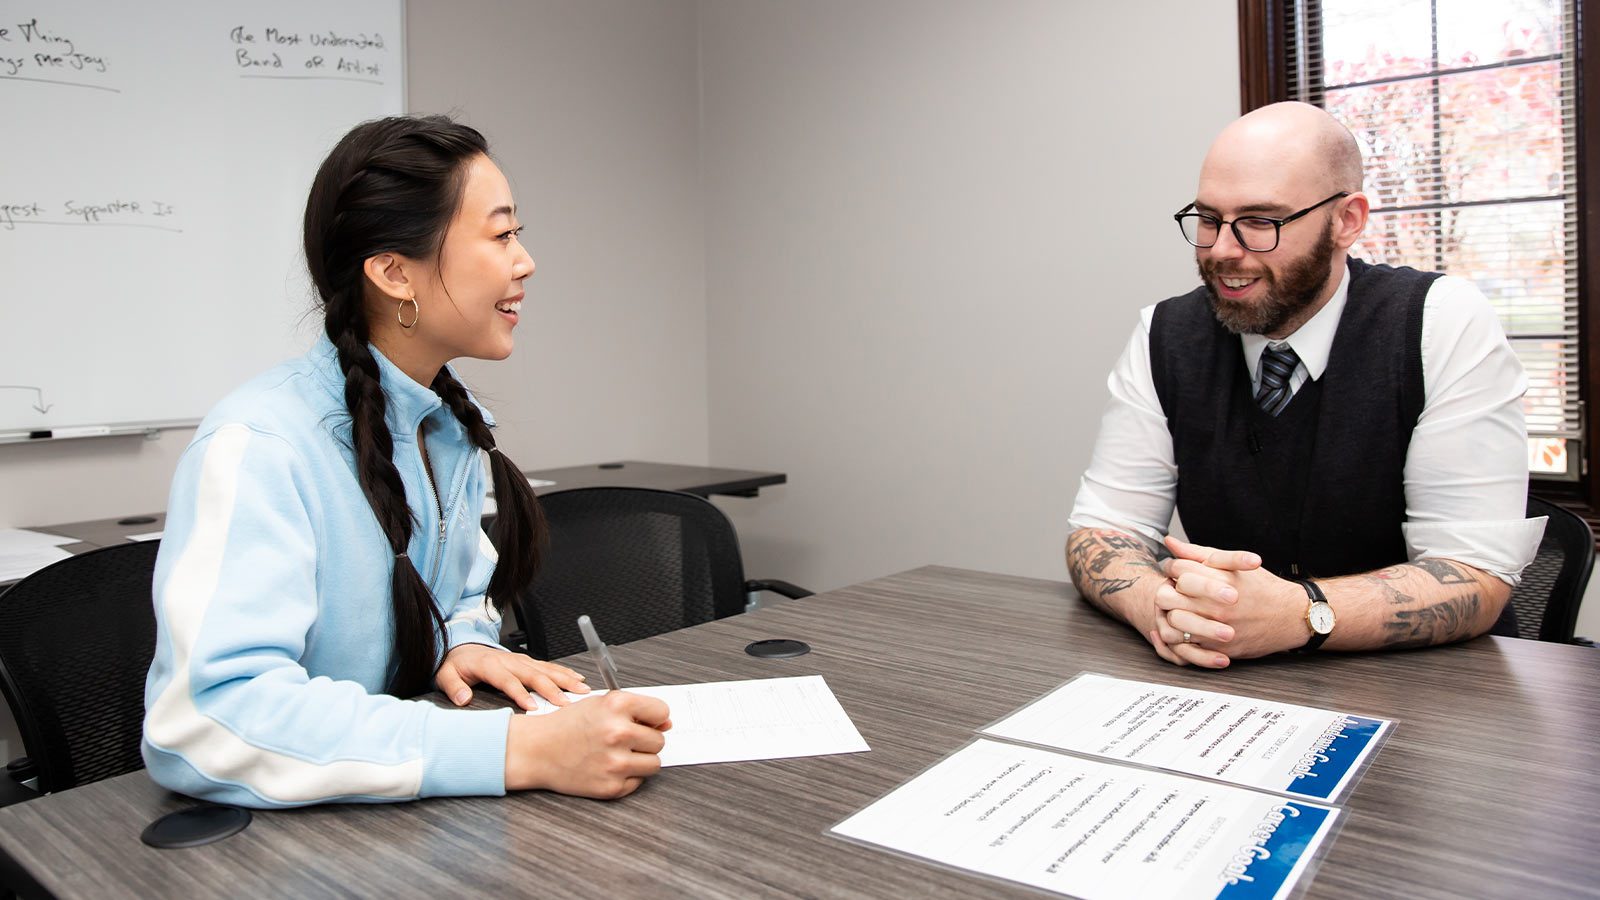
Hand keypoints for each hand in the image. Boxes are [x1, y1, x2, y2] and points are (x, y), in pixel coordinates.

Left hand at [435, 643, 588, 710]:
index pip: (507, 680)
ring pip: (545, 669)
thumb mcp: (445, 675)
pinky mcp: (526, 661)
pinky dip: (564, 672)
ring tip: (582, 690)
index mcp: (489, 665)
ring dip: (564, 679)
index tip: (533, 706)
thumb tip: (463, 699)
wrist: (461, 648)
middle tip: (566, 703)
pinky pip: (548, 666)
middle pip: (533, 674)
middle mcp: (508, 660)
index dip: (520, 693)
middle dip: (552, 688)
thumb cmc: (455, 665)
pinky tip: (577, 678)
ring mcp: (520, 659)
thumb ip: (453, 687)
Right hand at [506, 691, 671, 797]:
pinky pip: (638, 781)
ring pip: (654, 763)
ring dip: (640, 759)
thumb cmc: (568, 725)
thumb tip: (667, 725)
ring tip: (617, 754)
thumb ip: (636, 711)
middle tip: (622, 740)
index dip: (654, 718)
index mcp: (617, 705)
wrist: (537, 750)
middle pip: (660, 740)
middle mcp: (618, 732)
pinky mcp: (611, 787)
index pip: (662, 712)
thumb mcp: (601, 704)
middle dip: (645, 740)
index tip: (645, 721)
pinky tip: (607, 767)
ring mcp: (615, 762)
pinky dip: (627, 776)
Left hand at [1153, 536, 1304, 659]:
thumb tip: (1169, 542)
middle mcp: (1216, 605)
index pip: (1177, 570)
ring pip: (1172, 623)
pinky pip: (1185, 648)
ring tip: (1175, 610)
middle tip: (1172, 592)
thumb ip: (1198, 553)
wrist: (1290, 616)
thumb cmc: (1261, 587)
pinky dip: (1177, 639)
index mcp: (1218, 580)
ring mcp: (1217, 628)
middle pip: (1167, 596)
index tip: (1175, 572)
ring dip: (1168, 616)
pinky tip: (1182, 629)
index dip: (1172, 568)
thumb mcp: (1232, 564)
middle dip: (1165, 591)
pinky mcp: (1220, 648)